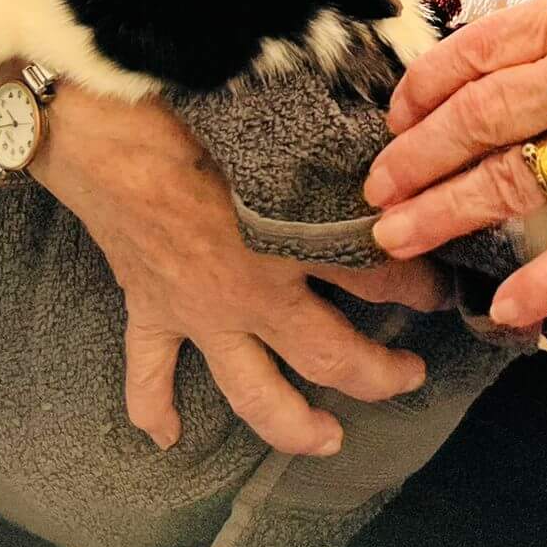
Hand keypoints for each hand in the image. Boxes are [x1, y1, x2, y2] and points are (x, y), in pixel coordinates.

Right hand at [29, 81, 450, 456]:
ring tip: (327, 440)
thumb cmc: (191, 106)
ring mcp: (199, 309)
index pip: (377, 274)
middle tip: (408, 379)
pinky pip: (149, 372)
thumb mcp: (281, 121)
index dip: (417, 285)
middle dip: (376, 375)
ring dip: (291, 422)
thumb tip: (384, 132)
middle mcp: (253, 288)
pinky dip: (155, 407)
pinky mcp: (150, 307)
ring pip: (253, 391)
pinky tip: (167, 436)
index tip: (443, 286)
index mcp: (292, 237)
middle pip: (328, 355)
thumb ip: (331, 146)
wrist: (104, 127)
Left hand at [363, 0, 546, 324]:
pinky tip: (508, 308)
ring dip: (445, 214)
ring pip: (513, 181)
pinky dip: (543, 284)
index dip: (424, 89)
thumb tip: (498, 62)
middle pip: (479, 118)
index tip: (395, 117)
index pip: (478, 50)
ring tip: (398, 237)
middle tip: (375, 186)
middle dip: (414, 157)